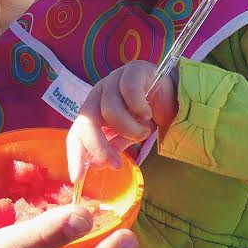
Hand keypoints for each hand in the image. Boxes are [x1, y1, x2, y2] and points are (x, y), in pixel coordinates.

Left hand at [67, 63, 177, 182]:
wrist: (172, 96)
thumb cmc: (145, 116)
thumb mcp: (127, 137)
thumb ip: (112, 147)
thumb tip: (95, 165)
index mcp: (93, 111)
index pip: (76, 132)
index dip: (75, 154)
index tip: (77, 177)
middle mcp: (98, 94)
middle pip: (87, 120)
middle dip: (99, 146)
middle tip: (116, 164)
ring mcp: (114, 80)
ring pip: (110, 109)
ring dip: (130, 128)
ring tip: (144, 130)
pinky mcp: (132, 70)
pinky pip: (129, 91)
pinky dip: (139, 108)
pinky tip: (148, 113)